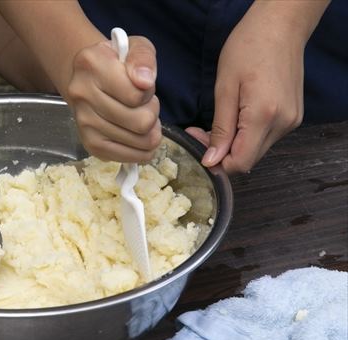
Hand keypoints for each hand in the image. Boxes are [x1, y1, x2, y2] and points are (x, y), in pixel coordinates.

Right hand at [65, 36, 161, 162]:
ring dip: (148, 131)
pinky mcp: (90, 143)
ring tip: (138, 117)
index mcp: (92, 64)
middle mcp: (82, 94)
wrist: (89, 78)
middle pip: (140, 122)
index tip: (141, 85)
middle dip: (152, 113)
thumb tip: (145, 82)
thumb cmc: (118, 63)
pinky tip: (135, 135)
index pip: (136, 95)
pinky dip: (140, 150)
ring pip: (139, 141)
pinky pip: (129, 157)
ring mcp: (83, 122)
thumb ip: (143, 58)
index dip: (148, 92)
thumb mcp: (135, 48)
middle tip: (143, 105)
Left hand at [188, 2, 308, 173]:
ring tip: (218, 121)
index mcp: (264, 116)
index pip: (240, 163)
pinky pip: (266, 137)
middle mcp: (283, 123)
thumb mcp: (224, 87)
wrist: (280, 26)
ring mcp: (291, 121)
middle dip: (221, 153)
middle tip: (200, 131)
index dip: (216, 162)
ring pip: (256, 149)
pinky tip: (235, 117)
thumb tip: (212, 160)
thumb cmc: (248, 47)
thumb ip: (220, 128)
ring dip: (234, 144)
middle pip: (248, 159)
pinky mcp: (293, 116)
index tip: (197, 141)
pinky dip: (247, 134)